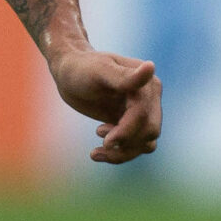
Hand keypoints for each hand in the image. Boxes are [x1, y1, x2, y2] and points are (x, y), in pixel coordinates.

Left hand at [49, 47, 161, 164]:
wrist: (69, 71)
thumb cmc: (81, 68)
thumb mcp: (100, 71)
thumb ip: (125, 76)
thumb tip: (151, 67)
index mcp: (147, 84)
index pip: (143, 115)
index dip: (126, 129)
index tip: (99, 134)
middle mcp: (151, 98)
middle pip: (149, 132)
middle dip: (125, 142)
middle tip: (100, 143)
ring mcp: (143, 112)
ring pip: (146, 144)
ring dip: (123, 153)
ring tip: (96, 152)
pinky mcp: (132, 123)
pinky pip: (135, 146)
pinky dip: (120, 154)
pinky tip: (98, 151)